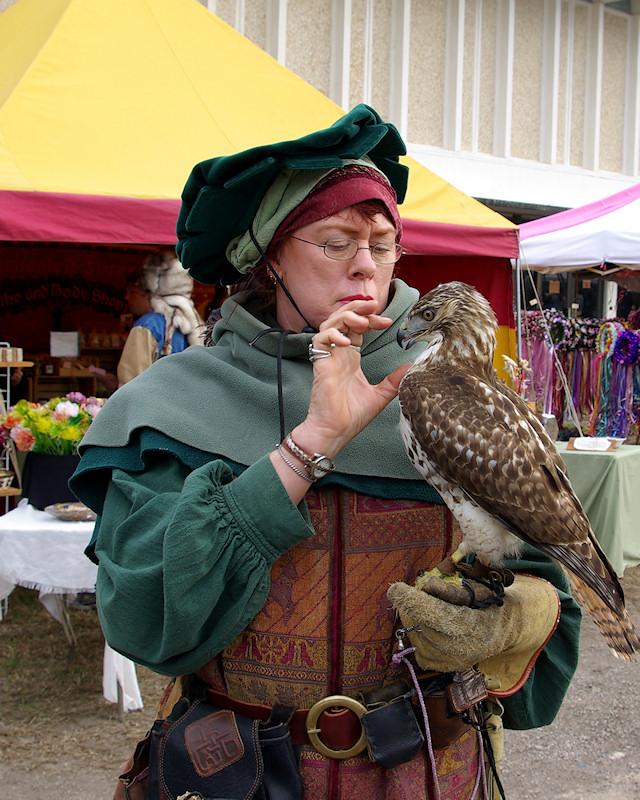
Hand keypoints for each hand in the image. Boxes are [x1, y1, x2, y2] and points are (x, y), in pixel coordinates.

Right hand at [294, 299, 410, 456]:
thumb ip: (394, 380)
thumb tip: (412, 367)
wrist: (335, 432)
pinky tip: (348, 341)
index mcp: (351, 358)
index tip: (388, 322)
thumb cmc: (351, 416)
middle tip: (374, 307)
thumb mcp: (381, 395)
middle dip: (358, 309)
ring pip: (329, 324)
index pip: (358, 327)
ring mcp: (329, 358)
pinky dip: (332, 335)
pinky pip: (319, 340)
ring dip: (346, 317)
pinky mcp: (320, 365)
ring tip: (363, 322)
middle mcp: (339, 354)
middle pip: (343, 319)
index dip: (371, 319)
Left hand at [388, 574, 559, 694]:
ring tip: (431, 610)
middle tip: (423, 595)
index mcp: (469, 626)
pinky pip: (417, 647)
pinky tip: (431, 627)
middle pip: (417, 622)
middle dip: (412, 604)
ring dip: (415, 619)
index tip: (395, 588)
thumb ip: (451, 589)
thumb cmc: (488, 604)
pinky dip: (418, 634)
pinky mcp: (442, 667)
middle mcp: (458, 648)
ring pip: (414, 634)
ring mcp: (449, 662)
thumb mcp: (476, 589)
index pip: (428, 612)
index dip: (408, 599)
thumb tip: (427, 586)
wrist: (503, 631)